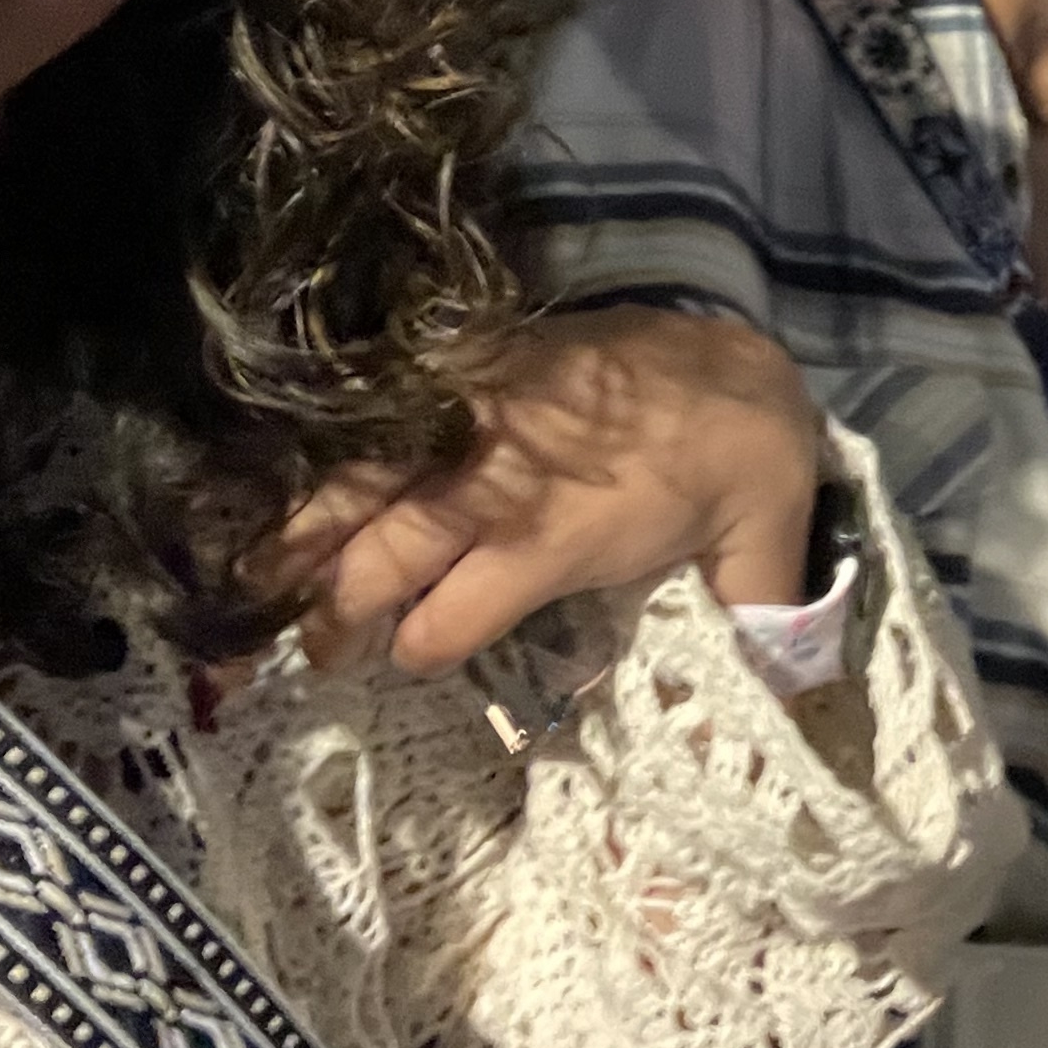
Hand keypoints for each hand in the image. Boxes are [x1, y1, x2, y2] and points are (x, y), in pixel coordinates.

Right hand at [261, 307, 821, 675]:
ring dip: (311, 532)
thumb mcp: (755, 549)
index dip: (424, 644)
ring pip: (370, 482)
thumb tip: (787, 694)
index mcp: (554, 540)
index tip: (407, 657)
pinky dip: (338, 449)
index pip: (454, 616)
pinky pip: (390, 412)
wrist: (735, 353)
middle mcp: (501, 485)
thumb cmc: (738, 459)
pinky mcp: (476, 371)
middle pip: (389, 555)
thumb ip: (750, 619)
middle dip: (338, 610)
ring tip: (260, 579)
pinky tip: (289, 478)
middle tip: (310, 653)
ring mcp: (478, 421)